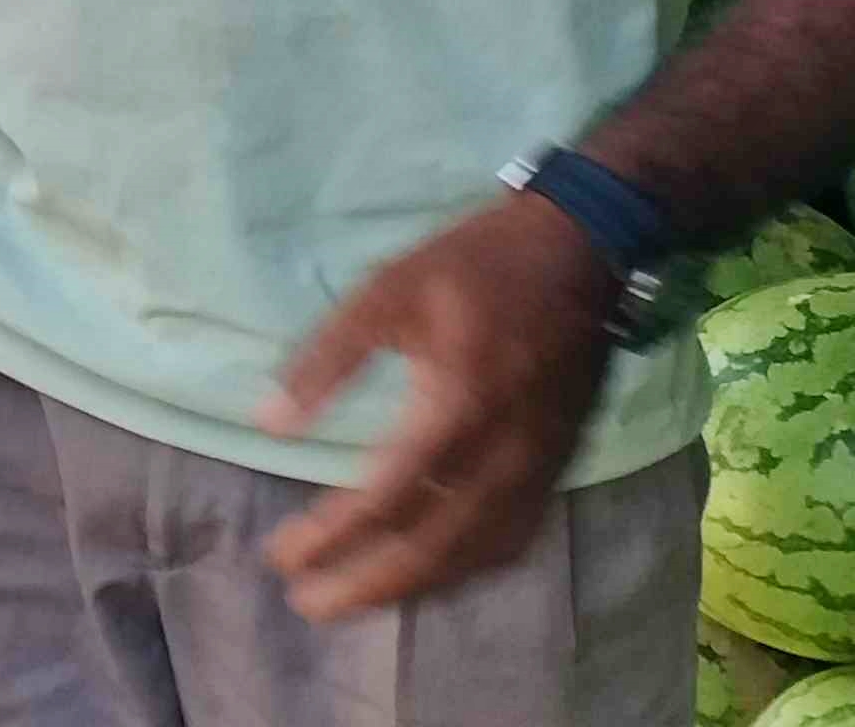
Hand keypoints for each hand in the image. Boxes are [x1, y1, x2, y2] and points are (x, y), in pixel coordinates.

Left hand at [257, 194, 621, 619]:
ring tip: (355, 600)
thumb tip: (270, 424)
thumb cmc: (474, 266)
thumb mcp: (385, 292)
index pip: (385, 498)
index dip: (331, 536)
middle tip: (307, 603)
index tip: (281, 554)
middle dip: (365, 584)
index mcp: (457, 407)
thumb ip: (327, 360)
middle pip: (430, 547)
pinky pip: (510, 540)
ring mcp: (537, 468)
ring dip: (411, 587)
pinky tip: (430, 575)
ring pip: (473, 555)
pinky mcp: (556, 467)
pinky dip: (463, 570)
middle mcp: (502, 455)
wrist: (583, 250)